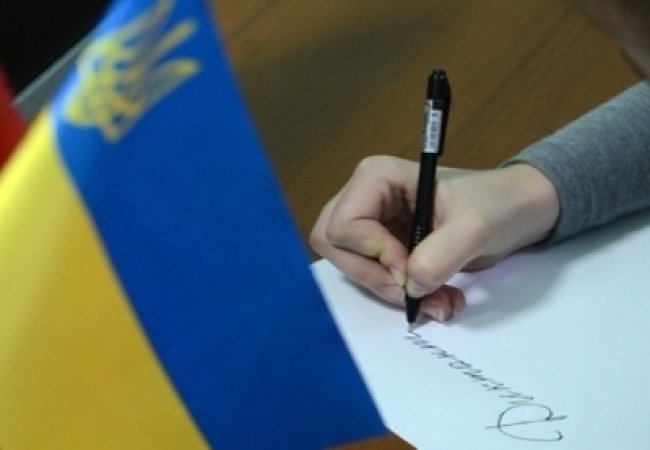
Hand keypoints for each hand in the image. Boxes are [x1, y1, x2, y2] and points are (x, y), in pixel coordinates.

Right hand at [310, 155, 558, 320]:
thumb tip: (409, 286)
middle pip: (336, 249)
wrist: (516, 212)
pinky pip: (373, 277)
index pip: (343, 227)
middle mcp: (365, 197)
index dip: (374, 255)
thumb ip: (439, 256)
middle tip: (418, 292)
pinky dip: (401, 295)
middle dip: (376, 278)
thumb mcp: (474, 227)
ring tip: (439, 299)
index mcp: (376, 177)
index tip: (412, 269)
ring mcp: (372, 222)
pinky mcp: (383, 245)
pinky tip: (435, 295)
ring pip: (353, 268)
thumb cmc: (498, 203)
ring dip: (392, 292)